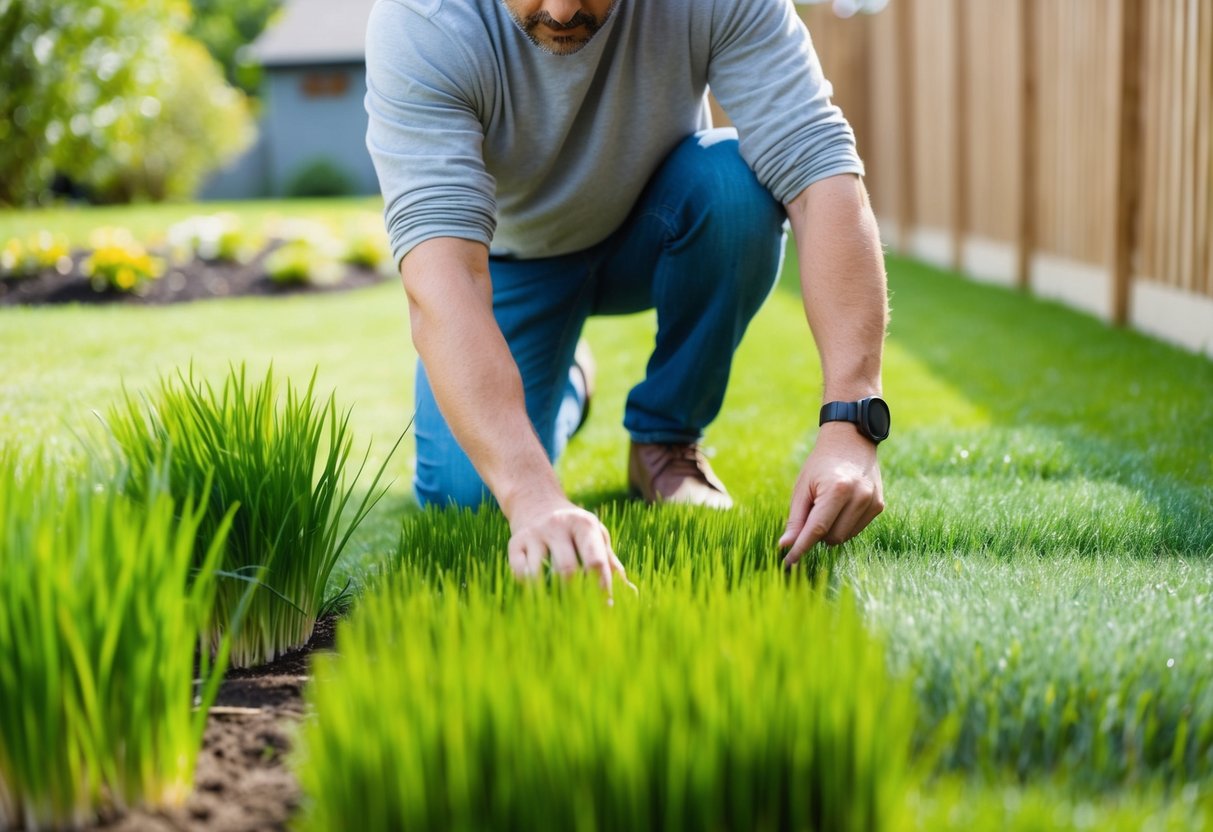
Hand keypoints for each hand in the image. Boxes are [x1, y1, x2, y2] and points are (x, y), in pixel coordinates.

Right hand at [506, 497, 633, 599]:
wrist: (537, 503)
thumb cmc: (575, 531)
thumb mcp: (596, 539)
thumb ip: (612, 566)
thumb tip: (631, 594)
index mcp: (584, 524)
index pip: (595, 562)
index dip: (601, 589)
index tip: (605, 608)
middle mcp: (558, 525)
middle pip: (567, 570)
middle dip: (574, 596)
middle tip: (580, 614)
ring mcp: (535, 533)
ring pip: (538, 573)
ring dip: (548, 596)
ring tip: (557, 610)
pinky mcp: (515, 542)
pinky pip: (519, 573)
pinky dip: (528, 589)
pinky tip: (537, 596)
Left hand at [779, 422, 884, 565]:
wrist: (851, 440)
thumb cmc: (820, 464)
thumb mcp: (802, 487)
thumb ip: (796, 518)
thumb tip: (786, 545)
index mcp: (836, 490)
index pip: (816, 530)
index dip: (801, 548)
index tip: (788, 563)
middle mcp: (858, 497)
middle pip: (832, 538)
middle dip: (817, 534)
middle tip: (813, 512)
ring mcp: (872, 502)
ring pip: (845, 537)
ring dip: (832, 530)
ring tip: (828, 505)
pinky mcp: (879, 505)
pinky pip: (856, 529)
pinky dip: (845, 524)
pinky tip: (842, 505)